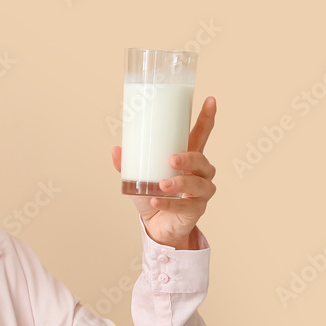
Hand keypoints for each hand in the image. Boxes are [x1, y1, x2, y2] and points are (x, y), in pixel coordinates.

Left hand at [112, 96, 217, 249]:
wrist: (154, 225)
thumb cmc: (152, 195)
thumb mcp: (137, 178)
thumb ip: (127, 164)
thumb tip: (115, 149)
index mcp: (188, 158)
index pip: (201, 135)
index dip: (207, 118)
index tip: (210, 100)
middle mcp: (199, 173)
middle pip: (202, 159)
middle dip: (189, 157)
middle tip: (172, 158)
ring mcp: (201, 192)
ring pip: (198, 184)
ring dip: (181, 182)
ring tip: (163, 184)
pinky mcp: (196, 210)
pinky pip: (186, 206)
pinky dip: (170, 203)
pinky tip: (157, 200)